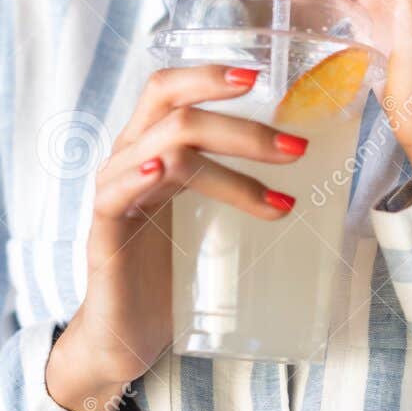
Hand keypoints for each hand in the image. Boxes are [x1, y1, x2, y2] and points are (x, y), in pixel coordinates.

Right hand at [45, 64, 309, 410]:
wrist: (124, 336)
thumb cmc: (169, 275)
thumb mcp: (207, 220)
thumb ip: (236, 187)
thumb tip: (309, 168)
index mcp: (151, 147)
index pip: (170, 90)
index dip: (208, 75)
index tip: (259, 75)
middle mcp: (128, 160)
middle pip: (176, 112)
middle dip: (242, 127)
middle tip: (296, 148)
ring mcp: (112, 193)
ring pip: (167, 149)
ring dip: (230, 169)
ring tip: (278, 201)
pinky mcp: (102, 233)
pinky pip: (115, 192)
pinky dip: (138, 175)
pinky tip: (160, 170)